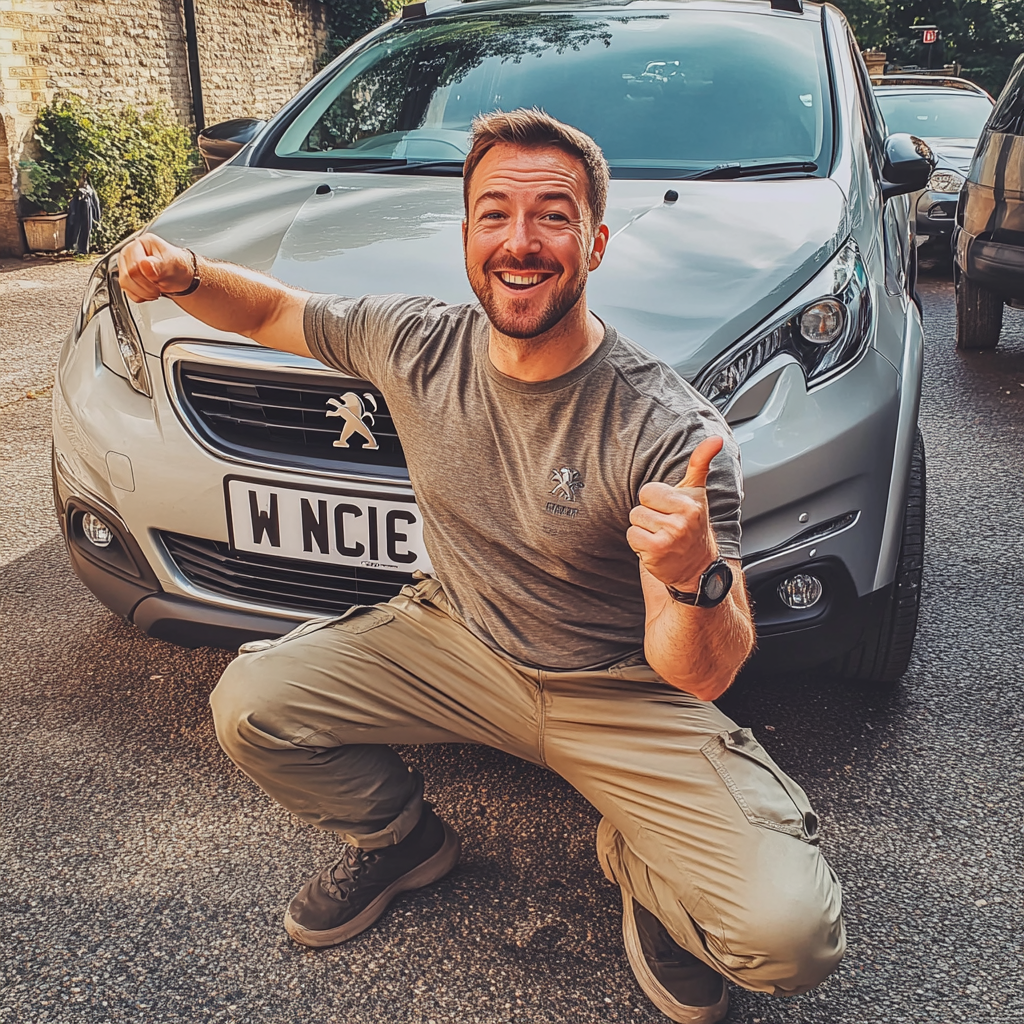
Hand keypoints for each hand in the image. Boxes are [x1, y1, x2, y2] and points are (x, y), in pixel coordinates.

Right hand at [116, 233, 193, 302]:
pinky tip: (149, 292)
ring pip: (125, 283)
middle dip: (146, 286)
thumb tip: (145, 265)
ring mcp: (125, 263)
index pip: (135, 264)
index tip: (160, 280)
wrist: (179, 276)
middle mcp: (130, 251)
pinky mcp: (125, 276)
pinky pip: (126, 290)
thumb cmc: (176, 266)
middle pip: (128, 275)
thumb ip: (159, 265)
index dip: (148, 277)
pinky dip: (140, 296)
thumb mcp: (173, 264)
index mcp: (142, 243)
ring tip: (155, 290)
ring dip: (143, 292)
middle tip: (159, 287)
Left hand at [627, 435, 723, 590]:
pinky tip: (655, 549)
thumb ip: (701, 463)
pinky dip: (639, 544)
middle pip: (639, 506)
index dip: (655, 501)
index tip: (670, 512)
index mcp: (690, 501)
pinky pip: (632, 536)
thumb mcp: (697, 493)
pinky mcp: (657, 551)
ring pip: (635, 521)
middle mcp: (683, 518)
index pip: (649, 490)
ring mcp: (671, 535)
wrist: (698, 568)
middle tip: (665, 527)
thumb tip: (715, 439)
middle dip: (648, 516)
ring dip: (644, 531)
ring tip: (661, 538)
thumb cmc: (693, 526)